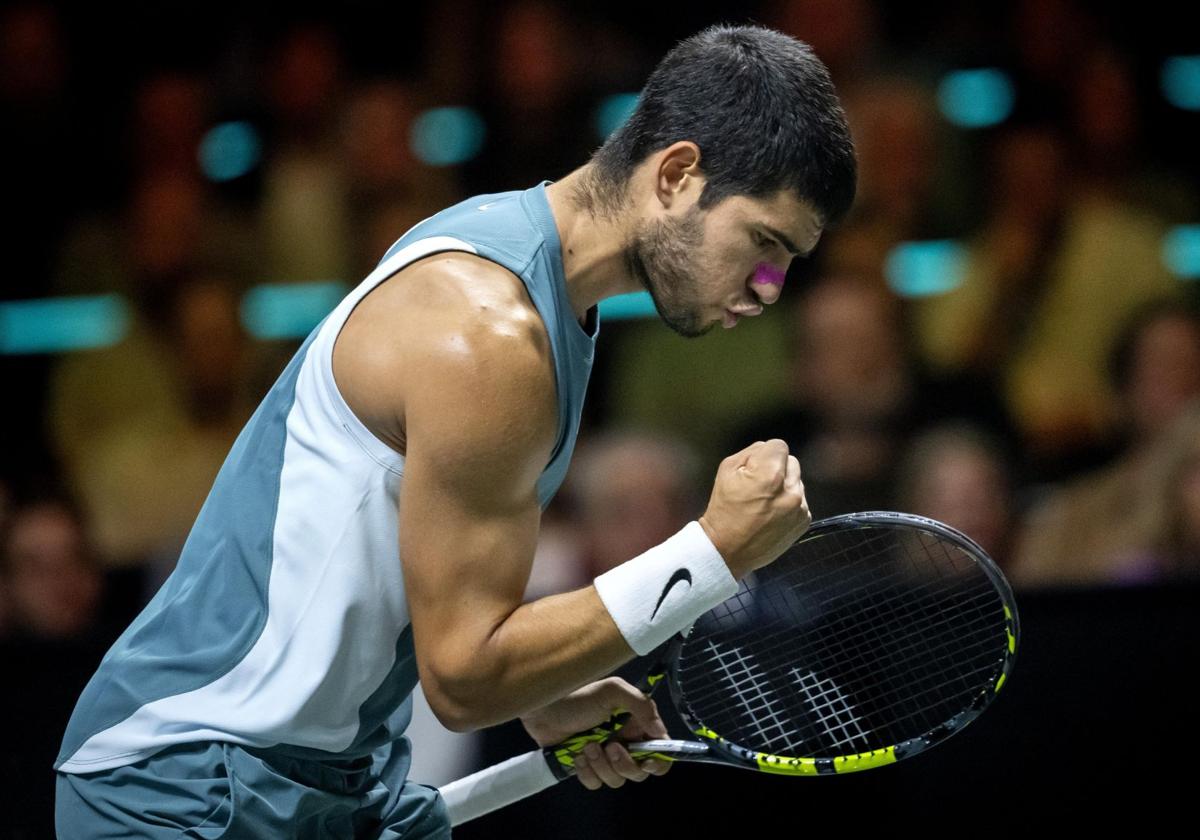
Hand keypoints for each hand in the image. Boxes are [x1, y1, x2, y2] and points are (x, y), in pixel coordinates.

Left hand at [520, 677, 671, 789]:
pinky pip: (596, 783)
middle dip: (624, 763)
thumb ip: (641, 705)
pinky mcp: (587, 768)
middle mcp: (625, 743)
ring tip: (587, 746)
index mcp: (636, 724)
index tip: (646, 761)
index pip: (660, 751)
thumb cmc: (578, 697)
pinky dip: (587, 772)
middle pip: (639, 772)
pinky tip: (577, 755)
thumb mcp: (612, 691)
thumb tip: (659, 732)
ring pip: (616, 780)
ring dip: (601, 765)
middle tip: (610, 747)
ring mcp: (605, 757)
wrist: (542, 709)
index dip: (658, 761)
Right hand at [698, 439, 810, 577]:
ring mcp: (800, 507)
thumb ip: (751, 452)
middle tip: (759, 485)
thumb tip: (767, 450)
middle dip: (776, 468)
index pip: (780, 446)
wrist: (728, 550)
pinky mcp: (804, 521)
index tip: (755, 467)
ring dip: (784, 486)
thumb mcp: (727, 470)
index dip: (765, 454)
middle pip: (792, 462)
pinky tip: (771, 514)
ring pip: (797, 481)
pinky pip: (800, 500)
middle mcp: (791, 490)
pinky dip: (788, 503)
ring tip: (764, 502)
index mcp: (771, 474)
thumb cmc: (724, 508)